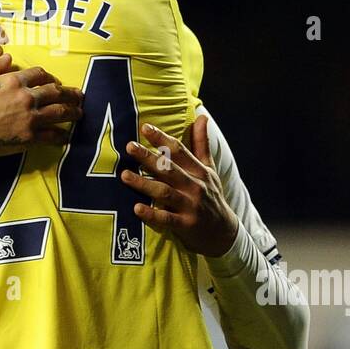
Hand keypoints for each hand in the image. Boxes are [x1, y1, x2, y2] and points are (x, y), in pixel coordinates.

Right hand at [0, 54, 82, 155]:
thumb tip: (8, 57)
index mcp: (14, 81)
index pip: (40, 74)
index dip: (49, 77)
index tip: (54, 82)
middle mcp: (26, 97)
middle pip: (56, 92)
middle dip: (70, 93)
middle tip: (79, 96)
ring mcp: (30, 117)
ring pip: (59, 112)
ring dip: (73, 111)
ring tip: (80, 112)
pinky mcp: (30, 137)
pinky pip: (51, 135)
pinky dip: (62, 135)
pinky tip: (67, 136)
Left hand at [120, 115, 237, 256]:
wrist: (224, 232)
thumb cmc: (211, 196)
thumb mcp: (210, 169)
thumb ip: (201, 143)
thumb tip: (201, 116)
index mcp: (199, 171)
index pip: (179, 151)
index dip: (162, 138)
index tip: (145, 127)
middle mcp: (195, 186)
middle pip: (169, 169)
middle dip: (149, 157)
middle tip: (129, 147)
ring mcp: (190, 206)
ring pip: (165, 192)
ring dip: (144, 184)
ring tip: (125, 175)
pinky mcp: (186, 225)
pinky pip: (166, 219)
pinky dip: (152, 214)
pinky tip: (136, 208)